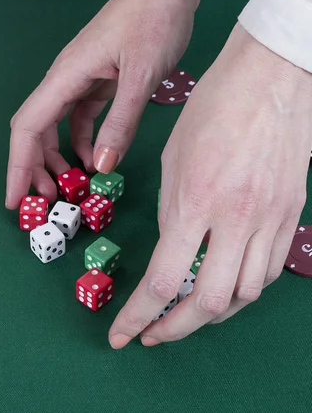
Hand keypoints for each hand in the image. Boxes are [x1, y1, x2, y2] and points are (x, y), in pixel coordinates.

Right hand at [6, 0, 205, 207]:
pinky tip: (94, 157)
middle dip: (35, 167)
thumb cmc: (154, 21)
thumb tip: (99, 165)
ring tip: (69, 186)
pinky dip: (82, 140)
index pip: (28, 127)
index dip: (18, 166)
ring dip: (58, 156)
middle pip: (36, 128)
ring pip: (56, 124)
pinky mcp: (99, 78)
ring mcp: (81, 77)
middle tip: (50, 201)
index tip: (15, 200)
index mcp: (66, 75)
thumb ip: (121, 121)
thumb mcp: (141, 77)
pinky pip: (81, 116)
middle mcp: (66, 77)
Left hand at [109, 24, 311, 347]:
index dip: (137, 315)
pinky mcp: (291, 215)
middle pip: (209, 303)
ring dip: (211, 314)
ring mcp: (270, 219)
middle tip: (153, 333)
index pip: (164, 280)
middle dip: (175, 329)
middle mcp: (237, 218)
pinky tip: (224, 286)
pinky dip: (242, 290)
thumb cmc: (213, 108)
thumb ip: (173, 210)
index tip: (120, 333)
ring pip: (245, 296)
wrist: (271, 79)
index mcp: (197, 199)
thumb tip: (172, 249)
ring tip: (185, 313)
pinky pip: (268, 271)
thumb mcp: (174, 157)